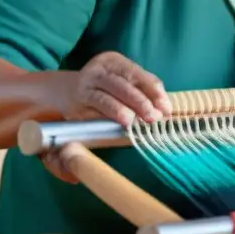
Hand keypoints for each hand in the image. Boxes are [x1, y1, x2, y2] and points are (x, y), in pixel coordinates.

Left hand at [43, 52, 171, 183]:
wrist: (70, 88)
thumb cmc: (76, 115)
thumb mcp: (70, 129)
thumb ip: (74, 147)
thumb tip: (80, 173)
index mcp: (79, 93)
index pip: (101, 99)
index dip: (116, 110)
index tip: (129, 122)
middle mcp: (92, 74)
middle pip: (120, 86)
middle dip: (139, 102)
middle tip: (153, 118)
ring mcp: (107, 65)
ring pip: (134, 77)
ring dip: (152, 94)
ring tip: (164, 110)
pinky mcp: (120, 60)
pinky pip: (142, 72)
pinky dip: (155, 86)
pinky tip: (163, 100)